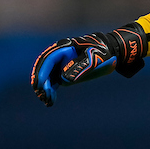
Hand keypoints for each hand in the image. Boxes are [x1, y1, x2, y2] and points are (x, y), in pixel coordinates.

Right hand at [31, 23, 149, 106]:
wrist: (109, 51)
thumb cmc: (102, 52)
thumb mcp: (94, 59)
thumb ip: (80, 67)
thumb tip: (63, 80)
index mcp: (65, 47)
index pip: (49, 59)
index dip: (43, 72)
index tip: (40, 85)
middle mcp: (59, 55)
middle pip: (44, 68)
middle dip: (41, 82)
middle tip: (42, 95)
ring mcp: (61, 63)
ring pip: (47, 76)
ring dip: (44, 88)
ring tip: (47, 101)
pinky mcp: (63, 72)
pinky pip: (53, 81)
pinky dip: (50, 91)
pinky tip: (50, 101)